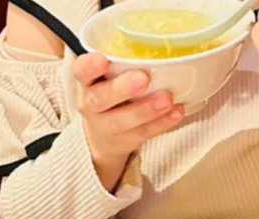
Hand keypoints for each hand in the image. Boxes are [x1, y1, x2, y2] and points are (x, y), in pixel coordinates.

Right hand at [73, 53, 184, 189]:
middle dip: (121, 89)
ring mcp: (106, 125)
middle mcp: (91, 103)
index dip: (89, 66)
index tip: (102, 60)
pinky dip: (162, 123)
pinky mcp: (126, 139)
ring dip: (145, 109)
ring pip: (121, 120)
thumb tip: (161, 37)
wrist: (104, 135)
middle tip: (143, 78)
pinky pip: (144, 132)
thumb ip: (124, 60)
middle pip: (100, 98)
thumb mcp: (108, 74)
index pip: (81, 70)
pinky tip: (176, 112)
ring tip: (166, 99)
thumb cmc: (111, 91)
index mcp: (87, 80)